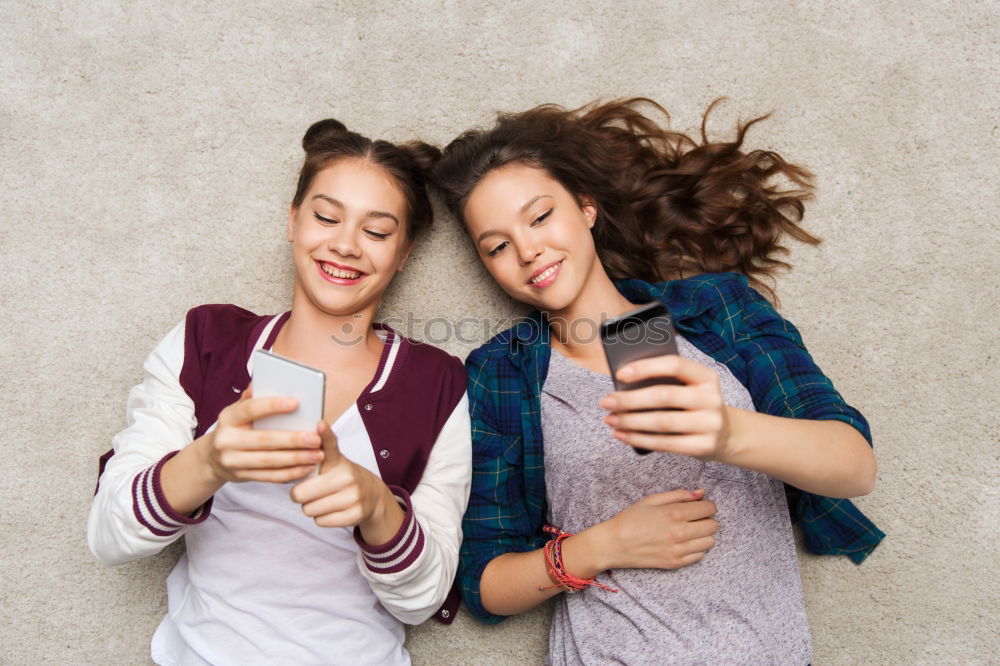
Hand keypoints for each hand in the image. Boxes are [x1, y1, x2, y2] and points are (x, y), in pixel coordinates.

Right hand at [196, 385, 322, 483]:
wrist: (211, 459)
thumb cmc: (234, 428)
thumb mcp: (236, 411)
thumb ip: (251, 399)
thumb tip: (262, 380)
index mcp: (228, 418)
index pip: (251, 409)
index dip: (273, 406)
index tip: (296, 403)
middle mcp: (227, 440)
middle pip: (264, 439)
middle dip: (293, 440)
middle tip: (316, 439)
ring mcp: (232, 461)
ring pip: (269, 461)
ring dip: (296, 459)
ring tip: (317, 455)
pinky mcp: (241, 476)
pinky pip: (269, 476)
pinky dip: (290, 474)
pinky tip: (307, 468)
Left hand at [290, 421, 403, 542]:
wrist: (372, 497)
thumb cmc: (344, 477)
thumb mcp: (334, 460)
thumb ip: (323, 445)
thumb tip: (320, 422)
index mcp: (339, 462)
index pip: (328, 446)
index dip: (323, 436)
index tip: (320, 423)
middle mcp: (348, 477)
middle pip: (301, 494)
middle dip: (301, 495)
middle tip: (310, 492)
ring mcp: (354, 496)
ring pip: (309, 510)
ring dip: (311, 507)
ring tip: (323, 499)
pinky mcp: (355, 514)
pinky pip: (321, 521)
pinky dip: (322, 518)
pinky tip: (332, 509)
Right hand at [597, 489, 717, 569]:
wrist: (614, 544)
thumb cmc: (631, 519)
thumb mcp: (652, 499)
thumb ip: (679, 495)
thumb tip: (701, 492)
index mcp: (675, 513)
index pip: (709, 509)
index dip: (706, 505)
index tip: (699, 506)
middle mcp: (680, 533)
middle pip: (713, 526)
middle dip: (706, 519)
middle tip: (693, 518)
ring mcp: (679, 550)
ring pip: (710, 542)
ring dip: (703, 535)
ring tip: (688, 531)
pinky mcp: (675, 563)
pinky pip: (700, 556)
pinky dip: (695, 548)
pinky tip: (682, 542)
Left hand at [599, 354, 731, 459]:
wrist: (727, 435)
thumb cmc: (695, 406)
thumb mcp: (689, 388)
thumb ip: (665, 383)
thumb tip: (622, 385)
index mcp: (706, 376)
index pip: (674, 365)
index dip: (646, 368)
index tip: (620, 374)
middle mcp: (711, 398)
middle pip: (663, 396)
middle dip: (629, 399)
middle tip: (606, 402)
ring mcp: (710, 424)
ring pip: (661, 422)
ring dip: (630, 421)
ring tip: (610, 419)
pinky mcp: (704, 446)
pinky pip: (665, 444)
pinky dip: (638, 439)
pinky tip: (622, 435)